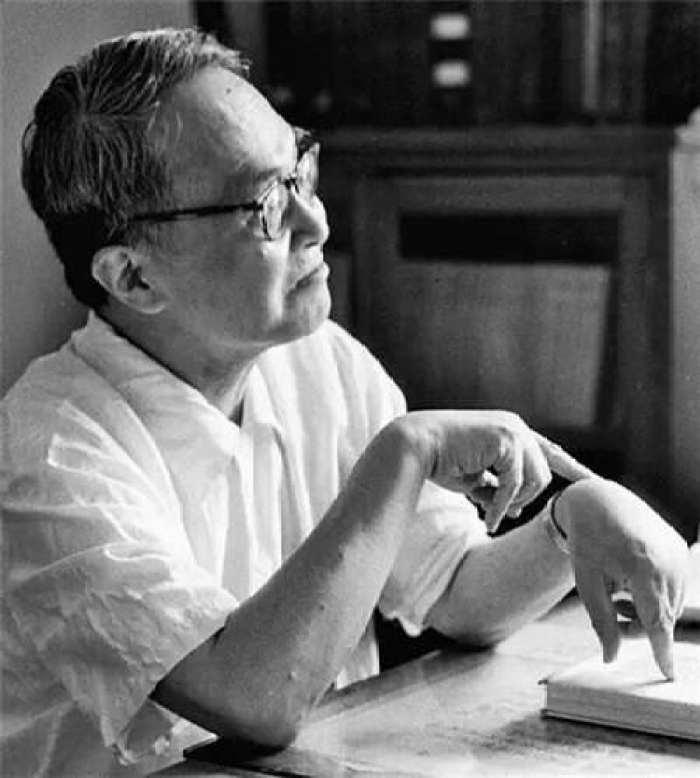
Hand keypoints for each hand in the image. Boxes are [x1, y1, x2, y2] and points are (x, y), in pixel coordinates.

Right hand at [403, 410, 592, 531]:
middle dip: (523, 500)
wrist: (416, 446)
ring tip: (489, 513)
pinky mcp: (506, 439)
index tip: (593, 483)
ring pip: (535, 481)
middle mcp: (517, 427)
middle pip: (543, 475)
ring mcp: (514, 431)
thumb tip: (515, 511)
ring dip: (512, 503)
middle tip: (497, 513)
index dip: (573, 469)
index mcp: (511, 432)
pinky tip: (487, 515)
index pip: (550, 452)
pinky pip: (516, 484)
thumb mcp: (477, 477)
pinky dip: (501, 504)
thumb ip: (499, 487)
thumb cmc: (441, 461)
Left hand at [556, 478, 689, 678]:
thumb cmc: (587, 540)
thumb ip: (602, 621)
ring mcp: (678, 554)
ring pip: (670, 605)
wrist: (599, 500)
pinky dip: (655, 594)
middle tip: (615, 612)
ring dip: (647, 610)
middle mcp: (668, 560)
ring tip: (620, 592)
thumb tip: (611, 658)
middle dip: (640, 626)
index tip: (668, 675)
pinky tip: (633, 580)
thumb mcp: (587, 581)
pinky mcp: (680, 549)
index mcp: (642, 566)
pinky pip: (674, 588)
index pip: (656, 619)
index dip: (661, 650)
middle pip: (662, 616)